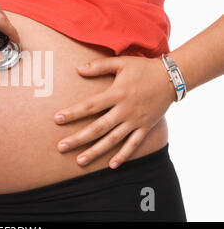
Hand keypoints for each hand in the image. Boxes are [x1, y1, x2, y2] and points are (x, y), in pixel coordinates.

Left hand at [54, 55, 175, 168]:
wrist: (172, 78)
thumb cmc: (143, 68)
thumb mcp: (121, 62)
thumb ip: (99, 66)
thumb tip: (78, 69)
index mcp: (116, 94)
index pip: (90, 106)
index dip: (73, 113)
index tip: (57, 119)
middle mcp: (124, 110)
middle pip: (98, 128)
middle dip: (78, 138)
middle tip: (61, 147)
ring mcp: (135, 121)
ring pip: (112, 140)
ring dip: (96, 152)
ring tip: (79, 161)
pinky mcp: (145, 127)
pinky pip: (133, 144)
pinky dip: (123, 155)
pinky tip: (111, 165)